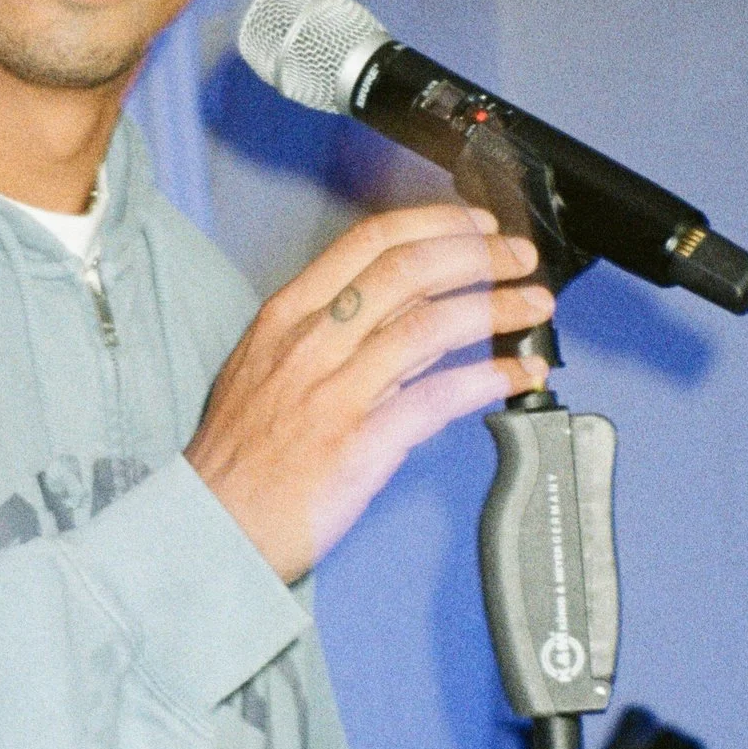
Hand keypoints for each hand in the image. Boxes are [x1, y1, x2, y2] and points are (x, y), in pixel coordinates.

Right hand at [186, 202, 553, 580]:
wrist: (214, 524)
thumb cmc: (241, 454)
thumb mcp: (268, 367)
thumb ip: (336, 334)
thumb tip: (412, 310)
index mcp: (288, 315)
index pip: (369, 241)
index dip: (436, 224)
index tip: (477, 225)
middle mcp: (311, 343)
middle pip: (409, 271)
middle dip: (479, 256)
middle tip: (520, 258)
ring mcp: (335, 392)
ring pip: (430, 326)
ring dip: (496, 308)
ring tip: (533, 308)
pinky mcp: (359, 444)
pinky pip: (436, 399)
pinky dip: (487, 379)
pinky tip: (517, 375)